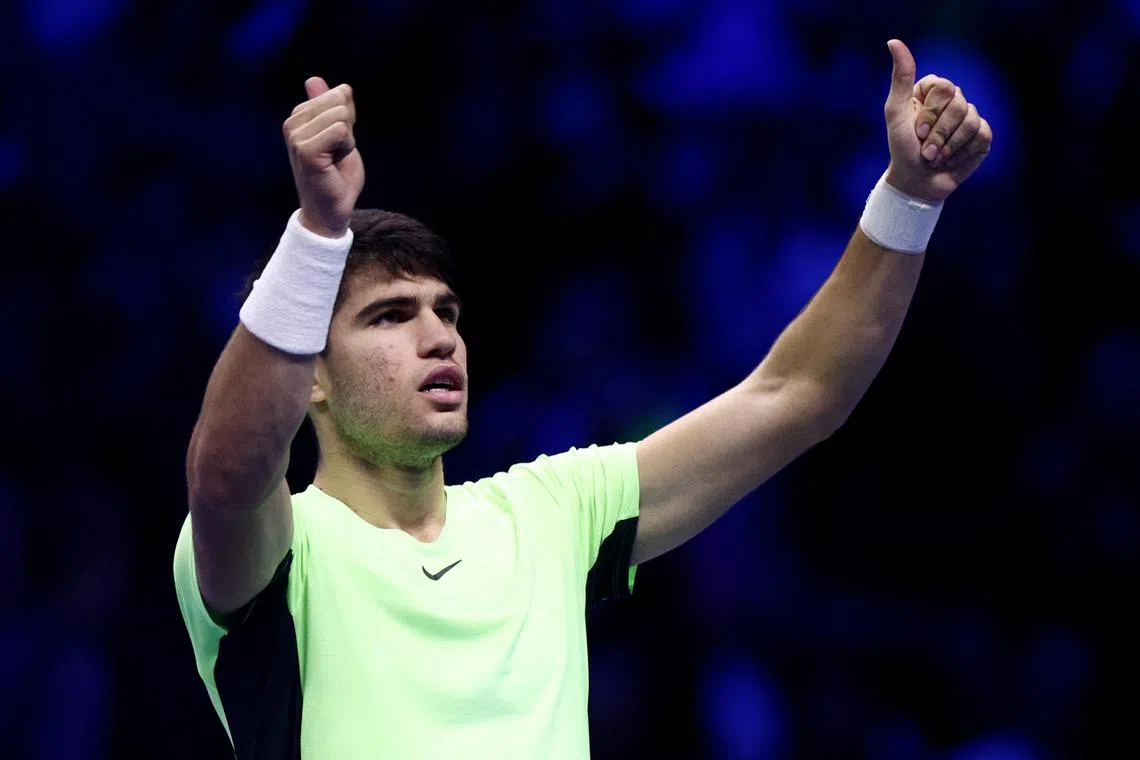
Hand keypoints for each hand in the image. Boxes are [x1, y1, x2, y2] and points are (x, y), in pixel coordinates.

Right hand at [282, 77, 364, 237]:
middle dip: (349, 129)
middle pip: (339, 102)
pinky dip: (346, 147)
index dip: (347, 120)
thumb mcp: (338, 134)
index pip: (337, 95)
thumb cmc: (336, 175)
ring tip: (334, 159)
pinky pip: (340, 130)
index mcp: (298, 117)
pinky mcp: (306, 150)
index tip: (336, 144)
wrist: (331, 210)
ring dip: (348, 141)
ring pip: (341, 116)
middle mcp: (292, 124)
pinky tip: (333, 163)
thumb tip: (313, 79)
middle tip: (336, 153)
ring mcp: (296, 137)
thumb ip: (330, 107)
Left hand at [882, 40, 991, 201]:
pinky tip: (951, 160)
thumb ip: (900, 78)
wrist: (916, 182)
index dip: (931, 113)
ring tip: (936, 157)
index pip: (944, 87)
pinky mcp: (982, 136)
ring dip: (949, 146)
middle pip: (959, 105)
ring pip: (971, 122)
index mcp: (934, 90)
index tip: (916, 130)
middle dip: (938, 133)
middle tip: (925, 149)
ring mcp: (970, 117)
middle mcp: (953, 101)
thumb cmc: (902, 148)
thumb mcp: (896, 112)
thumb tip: (893, 42)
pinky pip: (981, 136)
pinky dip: (962, 153)